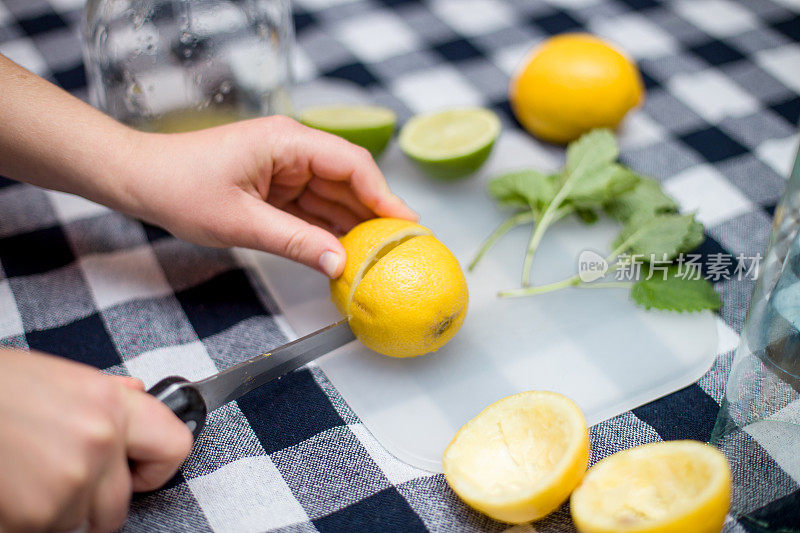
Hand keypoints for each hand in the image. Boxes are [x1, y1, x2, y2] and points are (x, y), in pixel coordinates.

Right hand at [0, 349, 192, 532]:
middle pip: (120, 504)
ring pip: (77, 521)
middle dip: (93, 501)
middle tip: (59, 475)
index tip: (139, 471)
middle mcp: (101, 441)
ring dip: (53, 508)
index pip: (175, 446)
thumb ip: (107, 394)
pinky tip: (9, 484)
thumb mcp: (62, 378)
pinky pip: (42, 531)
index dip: (156, 466)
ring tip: (23, 469)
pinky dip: (23, 518)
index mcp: (113, 403)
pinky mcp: (35, 514)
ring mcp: (70, 481)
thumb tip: (137, 392)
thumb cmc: (0, 387)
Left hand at [122, 116, 416, 277]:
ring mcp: (285, 169)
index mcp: (287, 141)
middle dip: (373, 214)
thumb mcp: (241, 222)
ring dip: (352, 225)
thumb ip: (295, 242)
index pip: (351, 163)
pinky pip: (312, 208)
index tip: (407, 223)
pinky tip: (344, 252)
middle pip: (348, 180)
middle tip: (400, 247)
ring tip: (379, 257)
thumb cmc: (180, 188)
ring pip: (333, 196)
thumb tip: (339, 264)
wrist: (140, 181)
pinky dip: (327, 230)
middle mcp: (292, 150)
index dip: (383, 194)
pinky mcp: (276, 187)